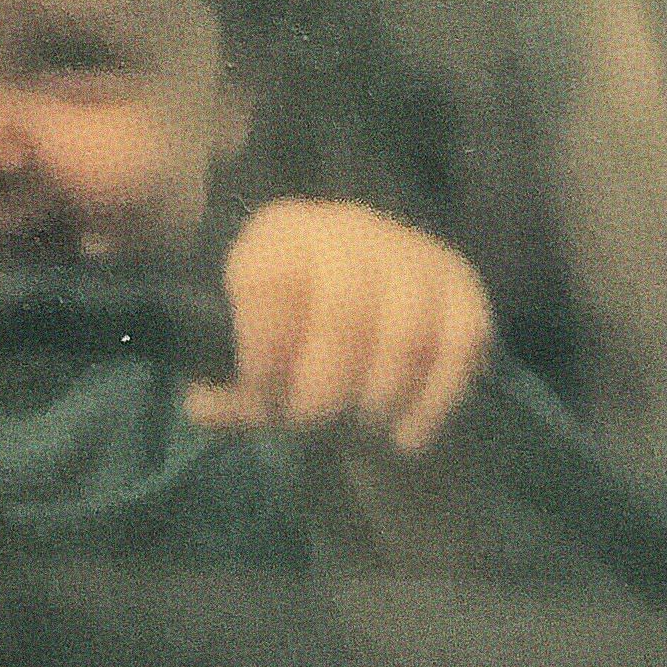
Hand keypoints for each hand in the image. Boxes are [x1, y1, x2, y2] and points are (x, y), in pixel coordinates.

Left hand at [183, 199, 494, 455]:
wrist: (360, 332)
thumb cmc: (289, 349)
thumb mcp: (247, 367)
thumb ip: (227, 389)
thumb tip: (205, 405)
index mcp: (278, 234)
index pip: (273, 281)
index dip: (268, 351)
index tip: (265, 402)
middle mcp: (347, 227)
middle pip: (345, 314)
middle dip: (326, 392)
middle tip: (314, 431)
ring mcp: (412, 251)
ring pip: (406, 336)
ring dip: (378, 404)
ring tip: (357, 437)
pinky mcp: (461, 284)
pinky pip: (459, 347)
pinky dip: (431, 404)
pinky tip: (404, 438)